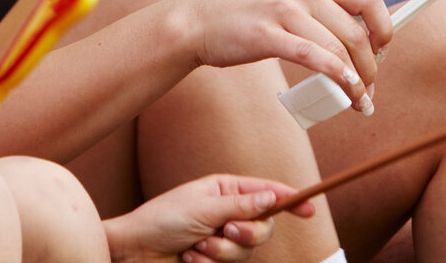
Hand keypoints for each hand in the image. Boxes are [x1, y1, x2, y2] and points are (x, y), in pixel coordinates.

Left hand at [104, 175, 313, 262]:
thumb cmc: (161, 220)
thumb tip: (272, 198)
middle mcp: (227, 213)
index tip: (310, 207)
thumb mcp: (202, 207)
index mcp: (224, 190)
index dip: (289, 198)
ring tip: (197, 246)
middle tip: (226, 231)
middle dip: (246, 233)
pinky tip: (190, 257)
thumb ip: (241, 205)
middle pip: (263, 227)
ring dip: (220, 252)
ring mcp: (222, 238)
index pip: (265, 192)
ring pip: (246, 251)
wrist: (136, 250)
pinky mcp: (215, 260)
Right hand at [183, 0, 388, 110]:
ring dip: (357, 82)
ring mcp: (284, 13)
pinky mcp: (266, 36)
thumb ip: (318, 13)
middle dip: (371, 69)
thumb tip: (356, 43)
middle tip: (367, 93)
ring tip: (358, 102)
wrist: (197, 18)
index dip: (384, 31)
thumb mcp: (288, 0)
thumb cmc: (246, 16)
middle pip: (357, 35)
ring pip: (339, 50)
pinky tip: (344, 92)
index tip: (381, 56)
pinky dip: (336, 77)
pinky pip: (313, 58)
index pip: (369, 1)